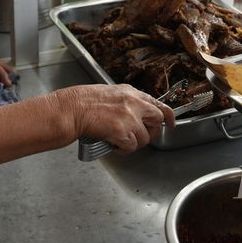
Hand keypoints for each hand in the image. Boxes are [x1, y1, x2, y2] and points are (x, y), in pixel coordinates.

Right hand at [57, 84, 176, 154]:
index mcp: (130, 92)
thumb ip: (125, 102)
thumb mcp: (108, 94)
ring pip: (144, 138)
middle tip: (142, 137)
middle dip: (152, 131)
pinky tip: (113, 144)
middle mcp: (134, 103)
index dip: (168, 115)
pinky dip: (123, 150)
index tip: (171, 122)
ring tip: (119, 141)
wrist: (71, 110)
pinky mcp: (123, 132)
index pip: (157, 103)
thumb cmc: (82, 102)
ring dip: (133, 143)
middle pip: (158, 120)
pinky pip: (131, 147)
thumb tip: (134, 114)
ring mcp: (129, 117)